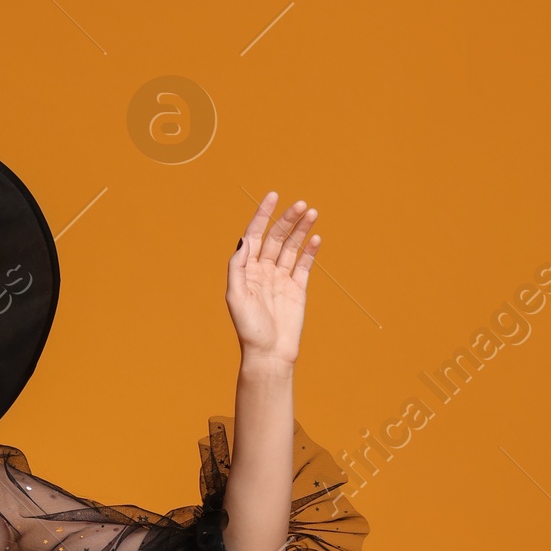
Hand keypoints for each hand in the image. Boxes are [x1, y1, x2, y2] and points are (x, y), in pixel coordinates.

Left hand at [226, 192, 319, 366]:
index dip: (262, 215)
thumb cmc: (249, 329)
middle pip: (276, 237)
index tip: (273, 196)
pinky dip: (309, 250)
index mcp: (247, 270)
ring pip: (291, 247)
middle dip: (288, 219)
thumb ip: (238, 267)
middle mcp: (264, 271)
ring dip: (301, 229)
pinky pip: (304, 264)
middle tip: (301, 205)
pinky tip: (315, 237)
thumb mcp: (236, 296)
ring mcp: (281, 279)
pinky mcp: (297, 289)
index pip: (254, 235)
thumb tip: (245, 240)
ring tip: (312, 213)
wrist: (269, 354)